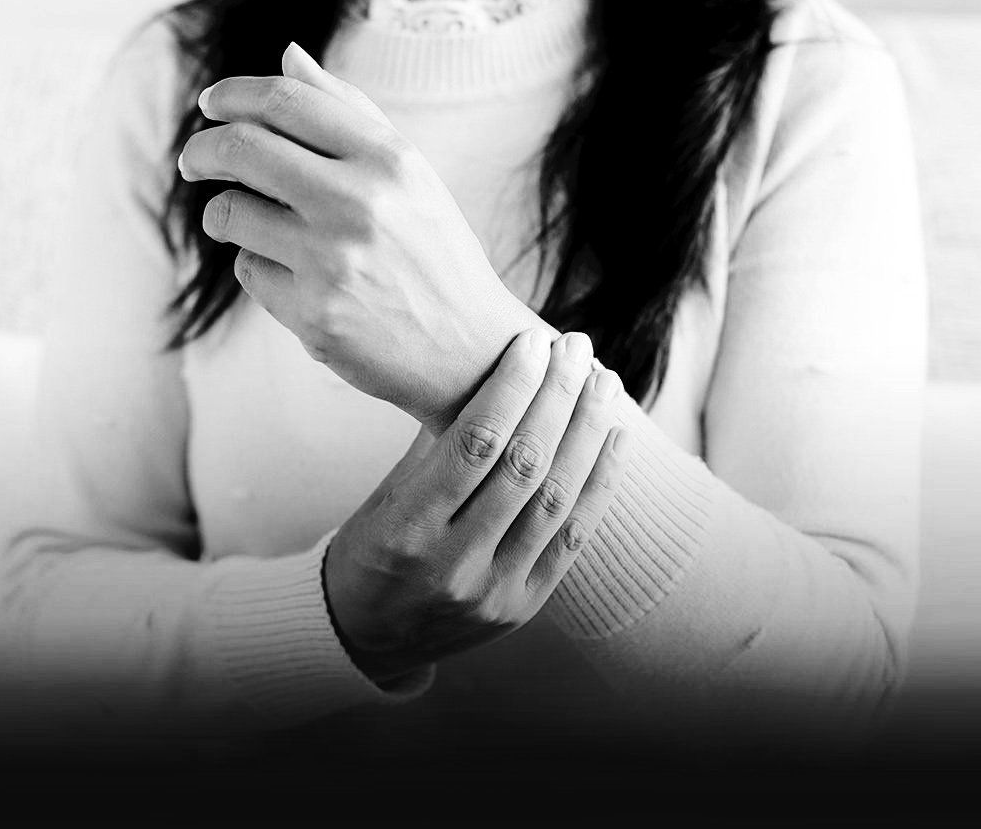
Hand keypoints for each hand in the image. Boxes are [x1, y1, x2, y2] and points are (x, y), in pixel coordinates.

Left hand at [178, 42, 537, 435]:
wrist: (471, 350)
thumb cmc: (434, 254)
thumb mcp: (410, 174)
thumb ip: (350, 112)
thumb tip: (287, 56)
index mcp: (389, 159)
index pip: (286, 101)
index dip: (233, 96)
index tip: (211, 105)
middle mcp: (361, 204)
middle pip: (242, 150)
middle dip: (202, 151)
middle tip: (193, 161)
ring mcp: (333, 262)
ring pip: (231, 213)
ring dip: (224, 214)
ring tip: (245, 224)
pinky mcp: (313, 315)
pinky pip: (249, 271)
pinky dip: (260, 268)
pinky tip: (298, 278)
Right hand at [322, 328, 629, 683]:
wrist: (365, 639)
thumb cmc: (369, 551)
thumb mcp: (384, 497)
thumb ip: (433, 447)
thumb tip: (485, 372)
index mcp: (407, 530)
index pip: (473, 445)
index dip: (511, 388)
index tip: (532, 341)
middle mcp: (454, 564)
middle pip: (523, 466)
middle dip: (556, 398)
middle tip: (575, 348)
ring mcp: (494, 591)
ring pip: (556, 500)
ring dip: (587, 433)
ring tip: (604, 382)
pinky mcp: (523, 606)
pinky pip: (572, 539)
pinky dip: (599, 485)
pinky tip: (614, 439)